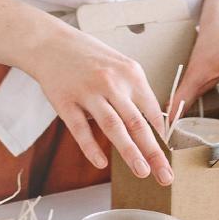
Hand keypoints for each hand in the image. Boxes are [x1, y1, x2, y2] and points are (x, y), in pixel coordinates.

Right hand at [23, 27, 173, 185]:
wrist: (50, 43)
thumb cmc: (88, 57)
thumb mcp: (119, 66)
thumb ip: (134, 92)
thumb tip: (152, 123)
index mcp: (131, 74)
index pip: (153, 111)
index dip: (162, 137)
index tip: (168, 157)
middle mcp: (112, 83)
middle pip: (138, 123)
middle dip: (154, 153)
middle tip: (166, 175)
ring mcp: (88, 93)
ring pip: (114, 127)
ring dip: (130, 152)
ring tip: (142, 171)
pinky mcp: (66, 102)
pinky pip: (80, 129)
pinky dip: (91, 147)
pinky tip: (100, 163)